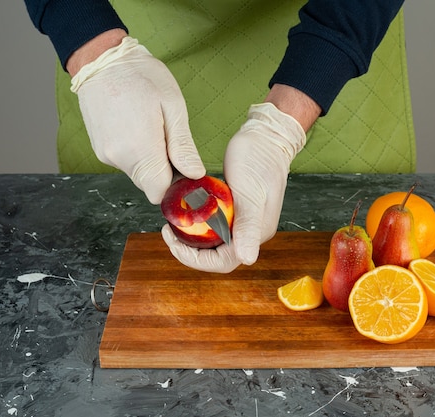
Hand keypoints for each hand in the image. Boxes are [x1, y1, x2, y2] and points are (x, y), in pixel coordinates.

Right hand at [70, 36, 204, 202]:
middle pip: (150, 185)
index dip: (176, 186)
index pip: (160, 192)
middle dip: (165, 173)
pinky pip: (126, 163)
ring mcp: (106, 154)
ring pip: (138, 174)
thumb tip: (194, 174)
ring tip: (154, 129)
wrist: (101, 60)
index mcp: (139, 149)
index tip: (186, 170)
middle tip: (172, 142)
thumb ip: (183, 146)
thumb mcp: (173, 106)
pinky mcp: (100, 150)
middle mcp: (119, 157)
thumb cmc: (140, 76)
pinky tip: (139, 128)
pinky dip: (137, 154)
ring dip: (151, 162)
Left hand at [161, 102, 306, 271]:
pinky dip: (198, 223)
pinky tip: (186, 212)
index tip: (174, 242)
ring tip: (173, 224)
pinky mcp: (236, 210)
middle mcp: (250, 233)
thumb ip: (248, 227)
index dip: (195, 259)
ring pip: (213, 242)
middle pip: (216, 256)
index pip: (223, 262)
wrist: (266, 137)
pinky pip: (214, 226)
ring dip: (192, 238)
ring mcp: (244, 222)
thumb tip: (248, 259)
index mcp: (256, 234)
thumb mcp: (250, 193)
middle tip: (168, 232)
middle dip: (189, 250)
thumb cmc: (259, 160)